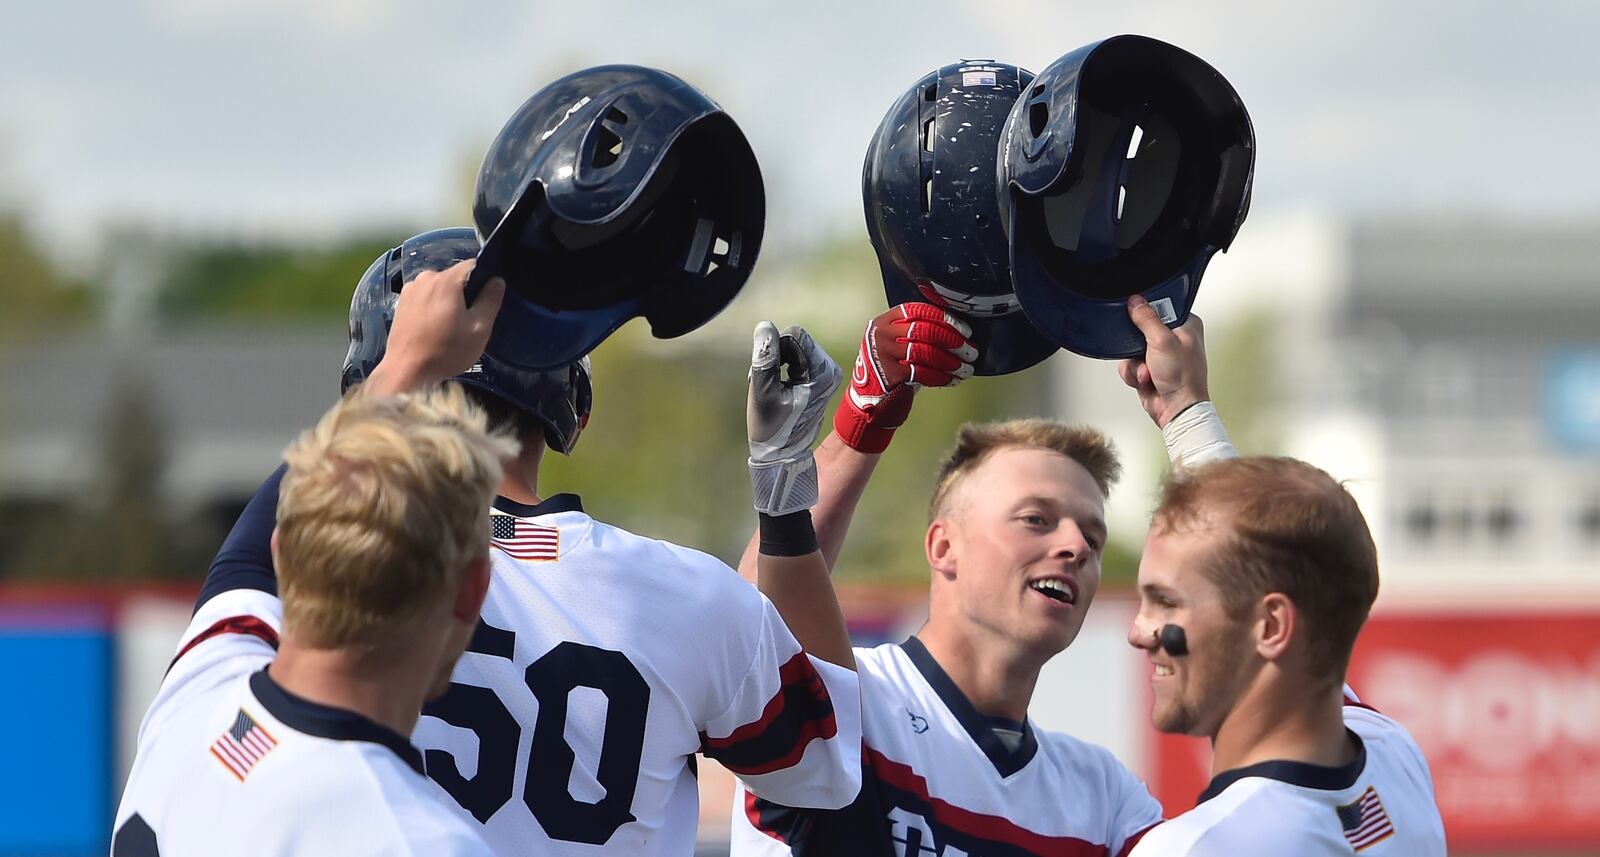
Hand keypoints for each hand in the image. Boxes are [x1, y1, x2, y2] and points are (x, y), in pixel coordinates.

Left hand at [366, 261, 505, 395]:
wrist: (406, 371)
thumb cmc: (446, 352)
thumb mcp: (479, 329)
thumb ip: (490, 300)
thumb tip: (497, 280)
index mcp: (446, 280)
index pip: (473, 265)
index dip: (484, 279)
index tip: (487, 300)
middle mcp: (426, 278)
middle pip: (455, 277)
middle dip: (465, 293)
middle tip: (469, 320)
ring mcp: (410, 289)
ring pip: (439, 287)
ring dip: (448, 300)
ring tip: (450, 327)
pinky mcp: (401, 303)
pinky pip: (425, 297)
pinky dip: (433, 307)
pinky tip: (434, 328)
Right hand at [748, 322, 842, 514]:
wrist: (783, 455)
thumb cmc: (772, 427)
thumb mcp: (762, 390)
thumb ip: (764, 357)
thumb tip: (764, 326)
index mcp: (823, 371)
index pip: (795, 335)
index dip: (775, 351)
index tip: (773, 377)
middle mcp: (830, 369)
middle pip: (794, 341)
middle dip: (775, 358)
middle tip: (770, 386)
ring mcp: (825, 374)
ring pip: (791, 350)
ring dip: (775, 365)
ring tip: (772, 391)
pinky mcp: (818, 378)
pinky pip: (794, 359)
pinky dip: (780, 371)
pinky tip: (776, 391)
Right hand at [832, 303, 975, 453]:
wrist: (867, 399)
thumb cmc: (889, 369)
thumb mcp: (897, 343)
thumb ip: (918, 332)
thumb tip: (956, 332)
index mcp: (886, 320)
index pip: (920, 311)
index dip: (946, 319)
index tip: (965, 330)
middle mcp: (883, 334)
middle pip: (925, 330)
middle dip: (953, 341)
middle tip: (970, 351)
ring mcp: (884, 354)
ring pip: (926, 352)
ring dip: (951, 361)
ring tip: (965, 368)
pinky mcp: (890, 375)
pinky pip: (923, 373)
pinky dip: (942, 376)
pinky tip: (952, 379)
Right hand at [1117, 295, 1209, 428]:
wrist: (1177, 409)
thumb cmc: (1183, 378)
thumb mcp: (1162, 341)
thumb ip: (1147, 319)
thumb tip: (1136, 301)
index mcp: (1186, 325)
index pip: (1161, 307)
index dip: (1147, 314)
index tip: (1140, 321)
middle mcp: (1174, 339)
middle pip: (1141, 329)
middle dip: (1137, 347)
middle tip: (1145, 353)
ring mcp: (1161, 355)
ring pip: (1132, 349)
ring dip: (1135, 364)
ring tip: (1148, 373)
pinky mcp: (1150, 369)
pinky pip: (1130, 365)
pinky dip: (1133, 374)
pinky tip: (1144, 381)